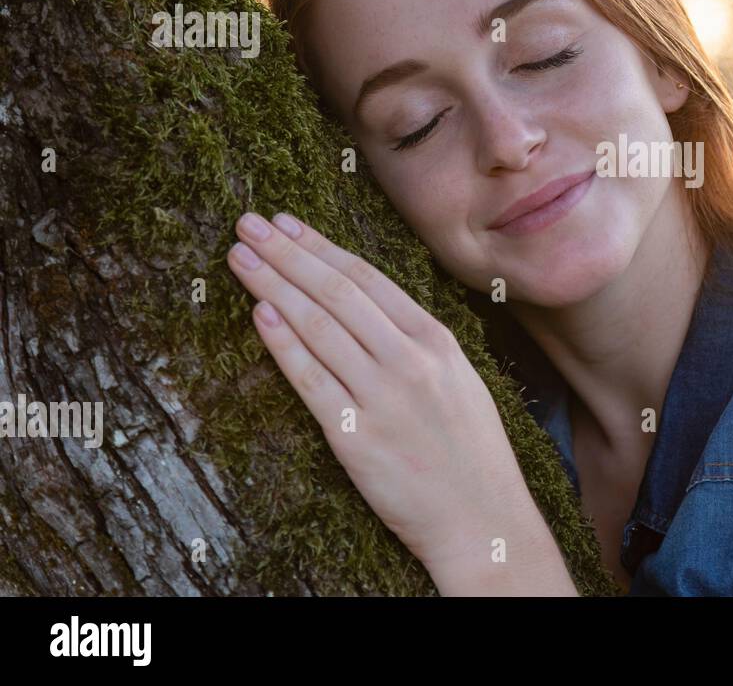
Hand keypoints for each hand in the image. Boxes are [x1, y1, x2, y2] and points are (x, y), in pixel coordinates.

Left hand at [224, 210, 539, 578]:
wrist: (482, 517)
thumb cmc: (471, 452)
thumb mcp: (459, 379)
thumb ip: (416, 343)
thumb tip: (365, 308)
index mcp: (437, 340)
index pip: (367, 280)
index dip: (321, 247)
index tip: (287, 224)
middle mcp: (410, 360)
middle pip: (336, 293)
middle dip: (288, 253)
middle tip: (249, 224)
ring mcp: (383, 396)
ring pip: (318, 327)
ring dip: (273, 286)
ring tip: (241, 257)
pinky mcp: (357, 436)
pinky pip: (311, 381)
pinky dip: (283, 345)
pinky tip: (259, 315)